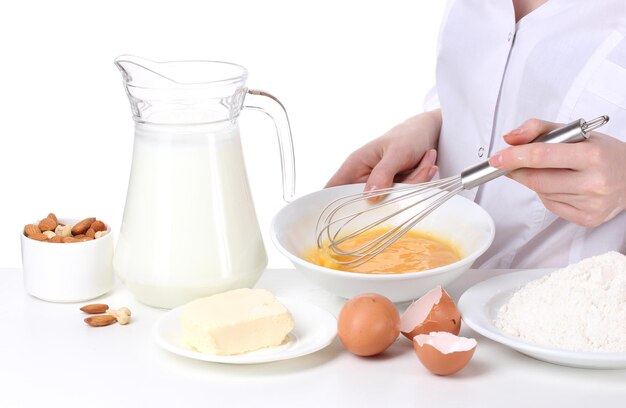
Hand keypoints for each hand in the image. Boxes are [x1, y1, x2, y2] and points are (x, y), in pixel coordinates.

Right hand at [326, 110, 441, 199]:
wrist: (428, 133)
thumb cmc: (407, 136)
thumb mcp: (397, 152)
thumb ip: (383, 173)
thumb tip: (370, 198)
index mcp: (354, 167)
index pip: (332, 191)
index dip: (331, 207)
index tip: (346, 218)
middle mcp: (363, 179)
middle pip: (367, 203)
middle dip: (393, 194)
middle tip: (411, 172)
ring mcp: (378, 187)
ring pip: (391, 202)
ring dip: (413, 184)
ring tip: (425, 160)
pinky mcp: (393, 192)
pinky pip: (404, 199)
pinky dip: (419, 184)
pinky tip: (426, 165)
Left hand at [489, 118, 625, 226]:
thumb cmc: (602, 153)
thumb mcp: (575, 132)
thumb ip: (539, 129)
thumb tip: (509, 138)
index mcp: (592, 155)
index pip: (542, 156)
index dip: (514, 157)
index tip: (496, 158)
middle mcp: (594, 182)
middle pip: (537, 180)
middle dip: (517, 171)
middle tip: (509, 164)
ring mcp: (592, 204)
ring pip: (542, 193)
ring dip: (535, 182)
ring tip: (552, 171)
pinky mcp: (588, 219)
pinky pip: (551, 206)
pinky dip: (547, 195)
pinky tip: (562, 185)